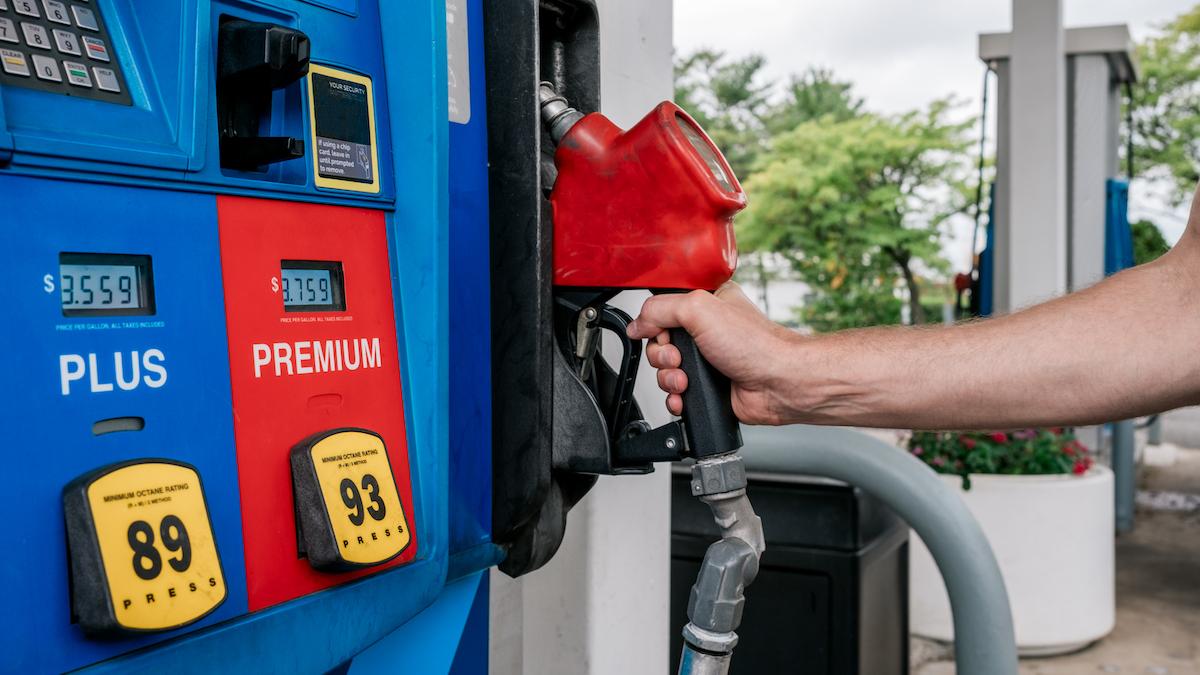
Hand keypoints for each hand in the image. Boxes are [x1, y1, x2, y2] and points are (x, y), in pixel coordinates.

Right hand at [627, 282, 798, 424]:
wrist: (778, 384)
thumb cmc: (756, 344)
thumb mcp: (699, 309)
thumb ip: (660, 309)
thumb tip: (637, 324)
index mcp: (707, 302)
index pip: (664, 306)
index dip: (656, 321)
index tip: (661, 330)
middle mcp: (706, 329)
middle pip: (658, 341)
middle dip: (662, 354)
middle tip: (679, 357)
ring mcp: (706, 359)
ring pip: (664, 369)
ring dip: (668, 377)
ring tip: (686, 379)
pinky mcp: (707, 385)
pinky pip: (675, 392)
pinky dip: (675, 397)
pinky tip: (686, 395)